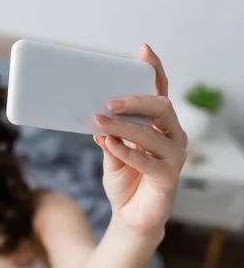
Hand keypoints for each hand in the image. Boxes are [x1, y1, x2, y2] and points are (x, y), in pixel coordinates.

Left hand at [93, 44, 187, 233]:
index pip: (159, 92)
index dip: (154, 71)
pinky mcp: (168, 178)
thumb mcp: (110, 152)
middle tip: (109, 101)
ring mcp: (174, 157)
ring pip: (154, 133)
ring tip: (99, 122)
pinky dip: (127, 151)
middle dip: (136, 100)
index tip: (143, 51)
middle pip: (161, 107)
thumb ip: (107, 133)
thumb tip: (94, 114)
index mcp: (159, 125)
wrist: (130, 216)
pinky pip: (148, 161)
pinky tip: (109, 144)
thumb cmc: (124, 180)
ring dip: (124, 126)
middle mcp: (172, 136)